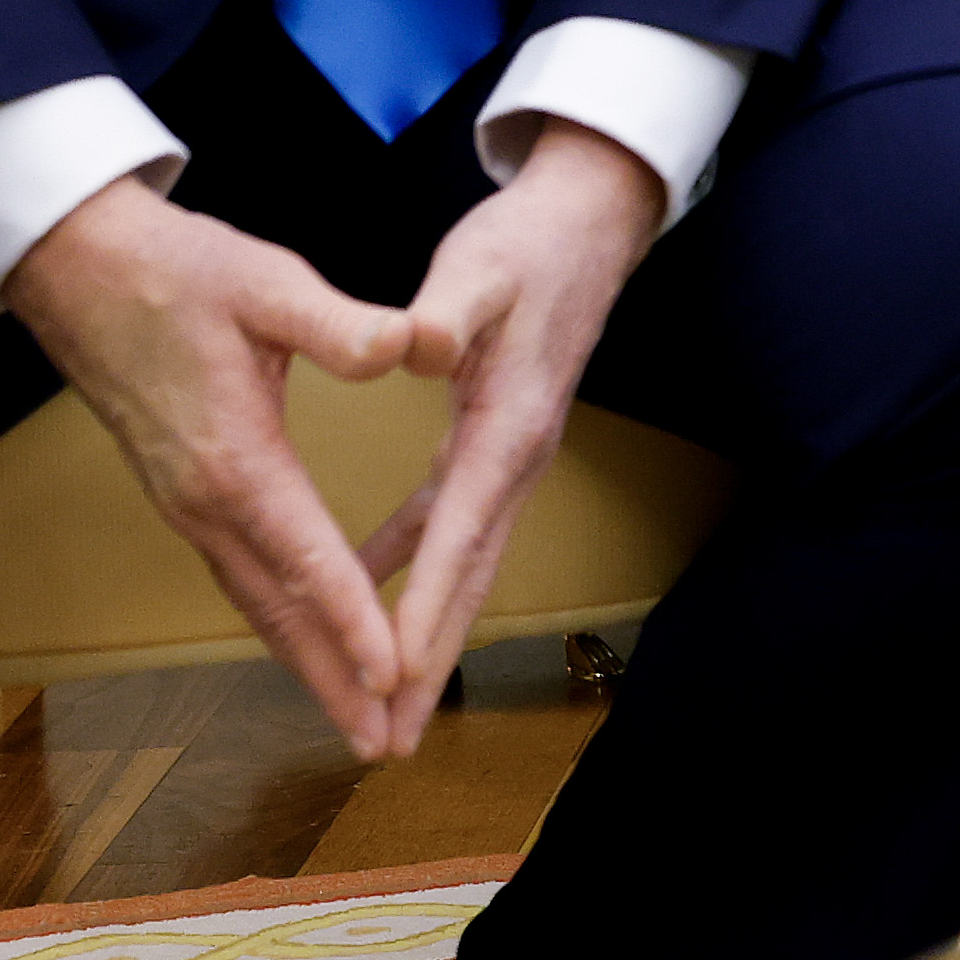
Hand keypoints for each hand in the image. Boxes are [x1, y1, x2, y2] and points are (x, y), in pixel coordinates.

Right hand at [5, 176, 429, 757]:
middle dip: (331, 679)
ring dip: (305, 660)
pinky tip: (307, 637)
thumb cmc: (178, 270)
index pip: (307, 556)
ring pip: (254, 602)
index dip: (353, 619)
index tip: (392, 675)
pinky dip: (279, 617)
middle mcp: (205, 501)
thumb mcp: (267, 281)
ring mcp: (187, 504)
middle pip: (278, 609)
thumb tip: (407, 347)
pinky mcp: (183, 494)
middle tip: (380, 744)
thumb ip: (339, 324)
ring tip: (354, 715)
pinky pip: (238, 575)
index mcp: (233, 458)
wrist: (79, 268)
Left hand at [356, 121, 661, 734]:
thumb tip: (419, 345)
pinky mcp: (496, 443)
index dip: (425, 608)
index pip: (458, 533)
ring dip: (427, 637)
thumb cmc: (529, 241)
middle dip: (429, 663)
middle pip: (469, 580)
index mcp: (508, 425)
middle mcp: (517, 458)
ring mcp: (511, 457)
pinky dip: (415, 573)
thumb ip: (448, 310)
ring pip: (464, 566)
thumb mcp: (480, 265)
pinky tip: (369, 592)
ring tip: (387, 707)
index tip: (391, 676)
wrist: (590, 219)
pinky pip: (450, 528)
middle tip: (389, 740)